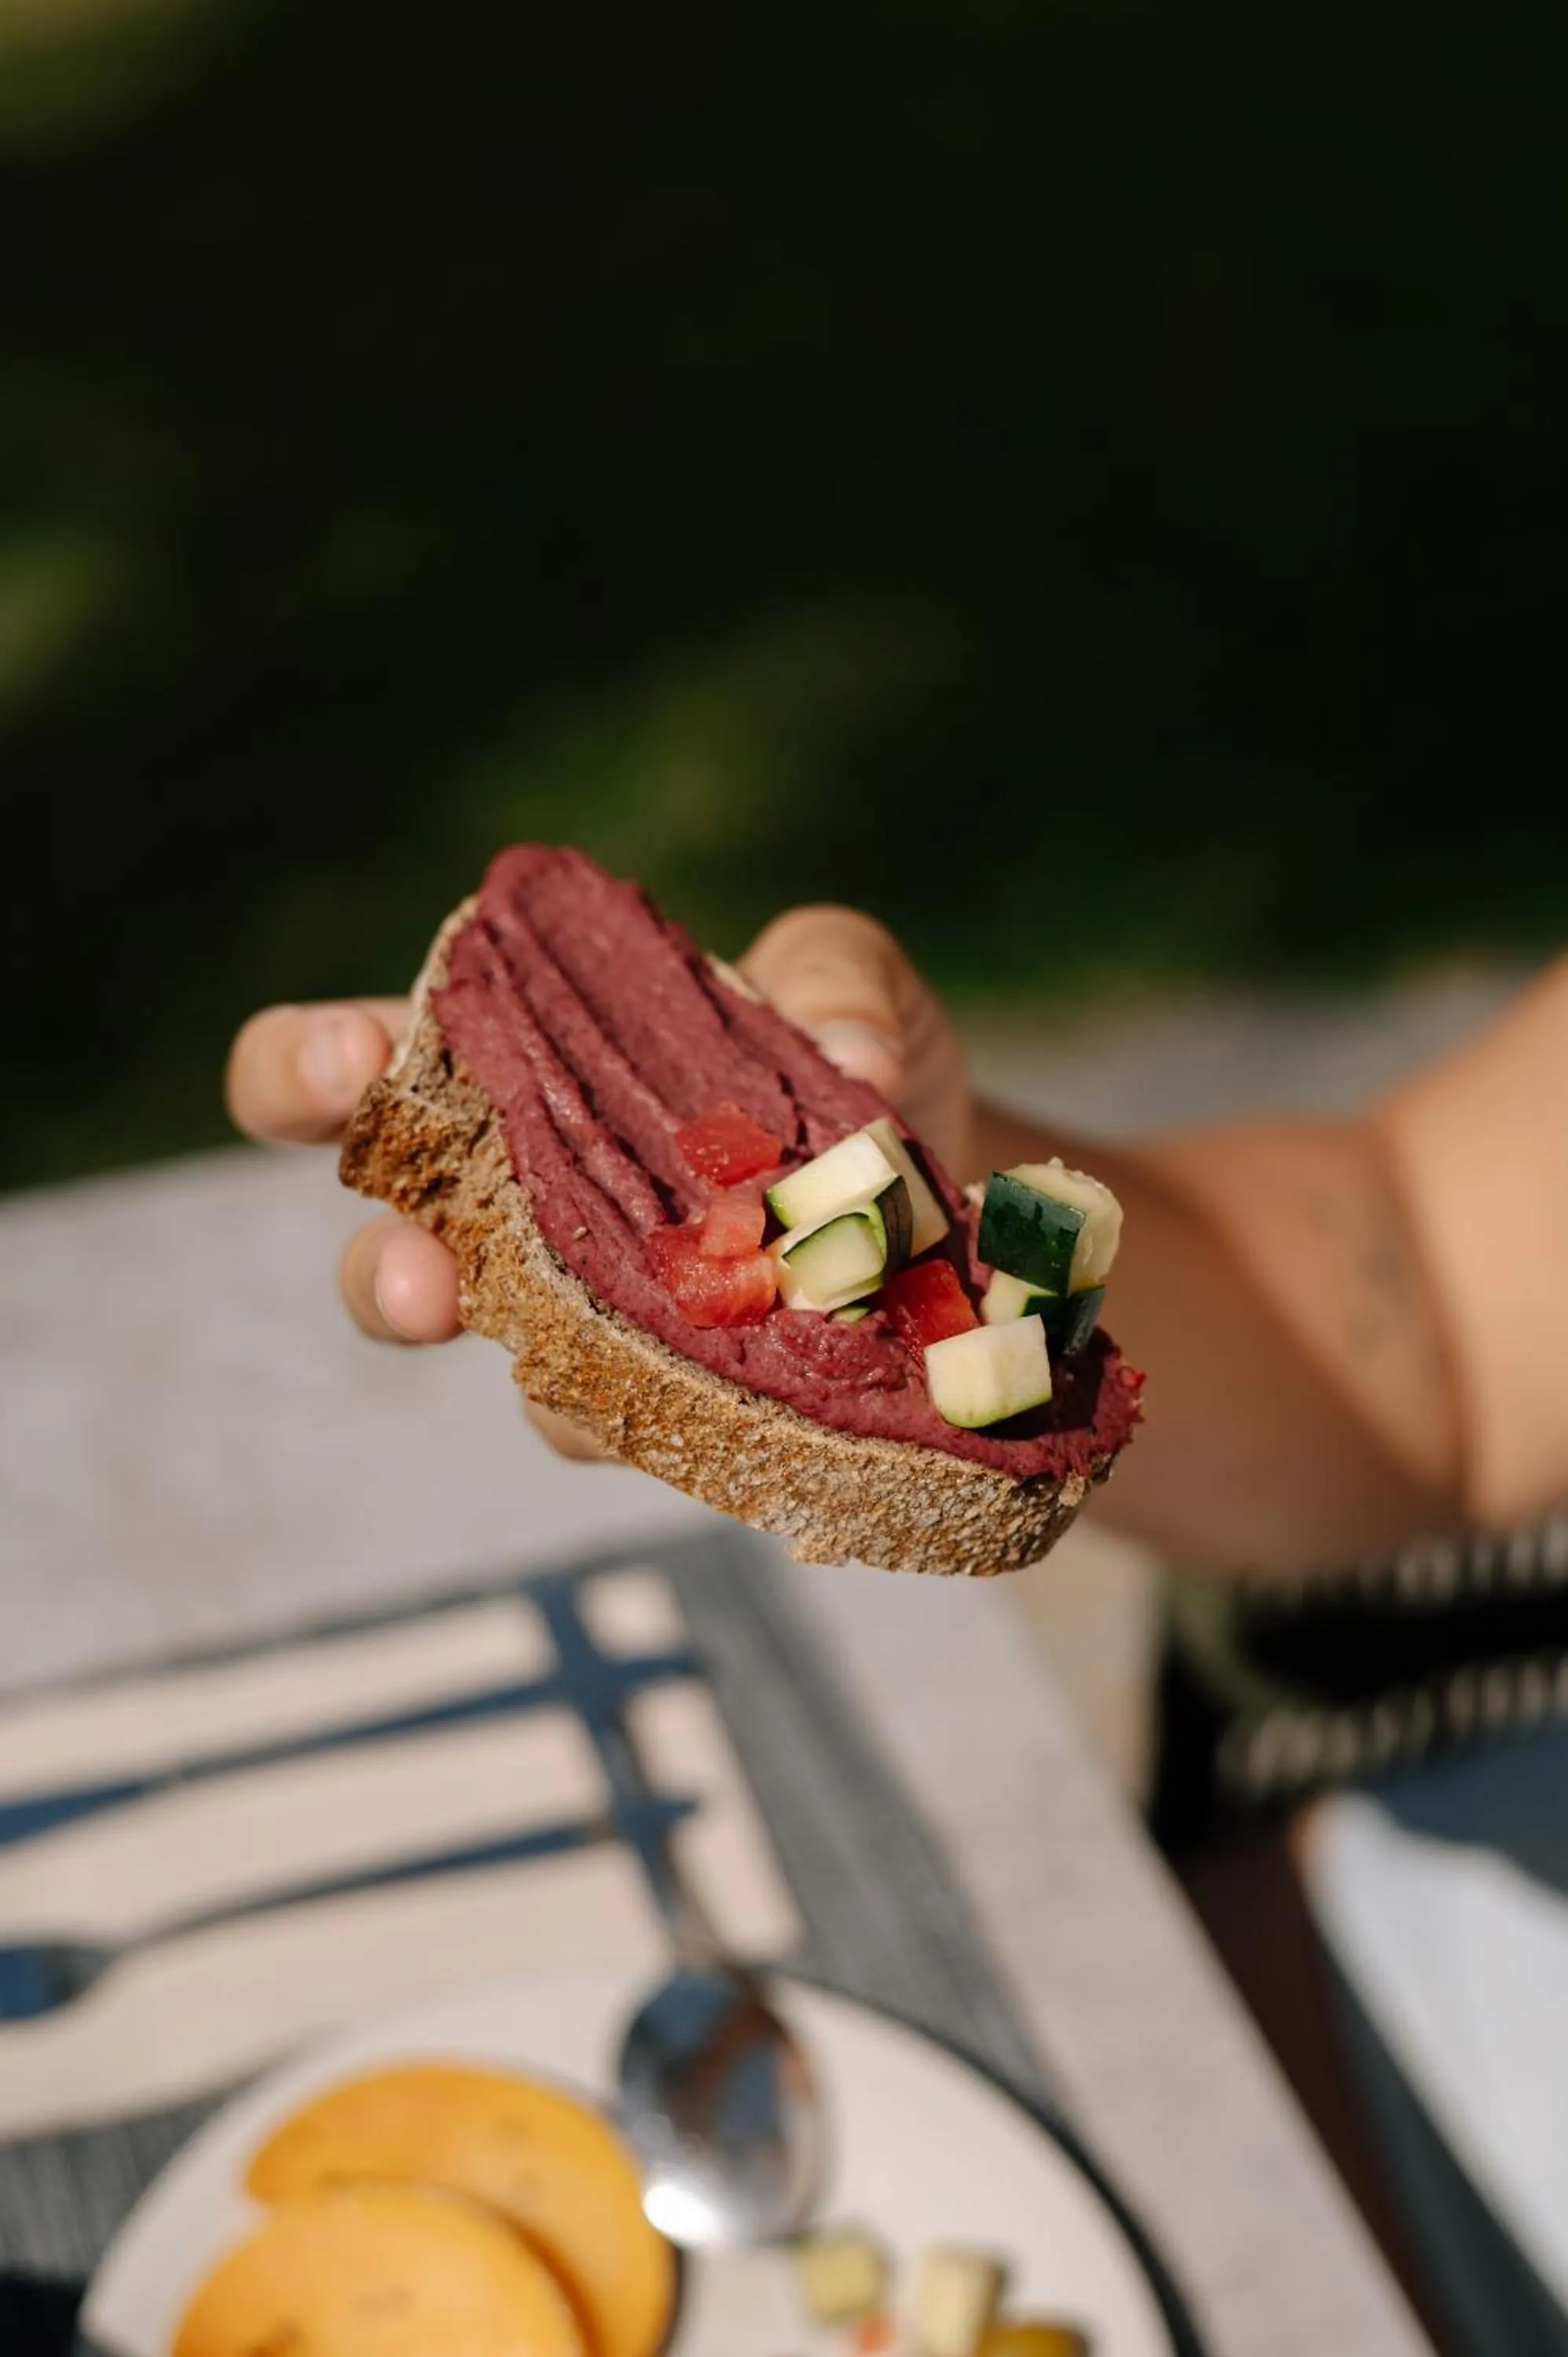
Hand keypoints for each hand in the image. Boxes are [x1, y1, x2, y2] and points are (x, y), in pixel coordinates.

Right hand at [224, 907, 970, 1455]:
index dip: (309, 1070)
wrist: (956, 1189)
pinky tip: (743, 1398)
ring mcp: (597, 1323)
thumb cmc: (844, 1061)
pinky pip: (657, 1425)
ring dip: (548, 1376)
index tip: (350, 1064)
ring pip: (522, 1372)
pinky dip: (693, 1409)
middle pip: (385, 1259)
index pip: (355, 1069)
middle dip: (386, 1275)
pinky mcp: (686, 1403)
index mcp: (509, 1073)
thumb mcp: (845, 978)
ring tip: (596, 1367)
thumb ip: (832, 973)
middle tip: (423, 1284)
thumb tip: (853, 1050)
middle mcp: (522, 1213)